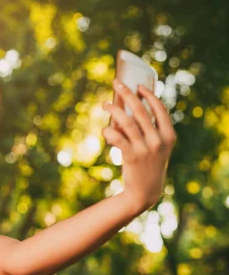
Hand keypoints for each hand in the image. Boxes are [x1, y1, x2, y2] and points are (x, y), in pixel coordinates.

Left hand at [102, 78, 176, 211]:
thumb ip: (150, 130)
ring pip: (127, 122)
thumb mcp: (156, 146)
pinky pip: (117, 138)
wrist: (144, 190)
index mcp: (169, 135)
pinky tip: (104, 129)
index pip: (160, 109)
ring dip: (113, 110)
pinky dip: (108, 131)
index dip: (148, 95)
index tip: (137, 86)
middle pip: (140, 111)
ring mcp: (146, 149)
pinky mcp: (132, 156)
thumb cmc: (148, 164)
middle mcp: (159, 140)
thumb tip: (129, 107)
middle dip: (127, 94)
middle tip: (116, 83)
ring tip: (104, 104)